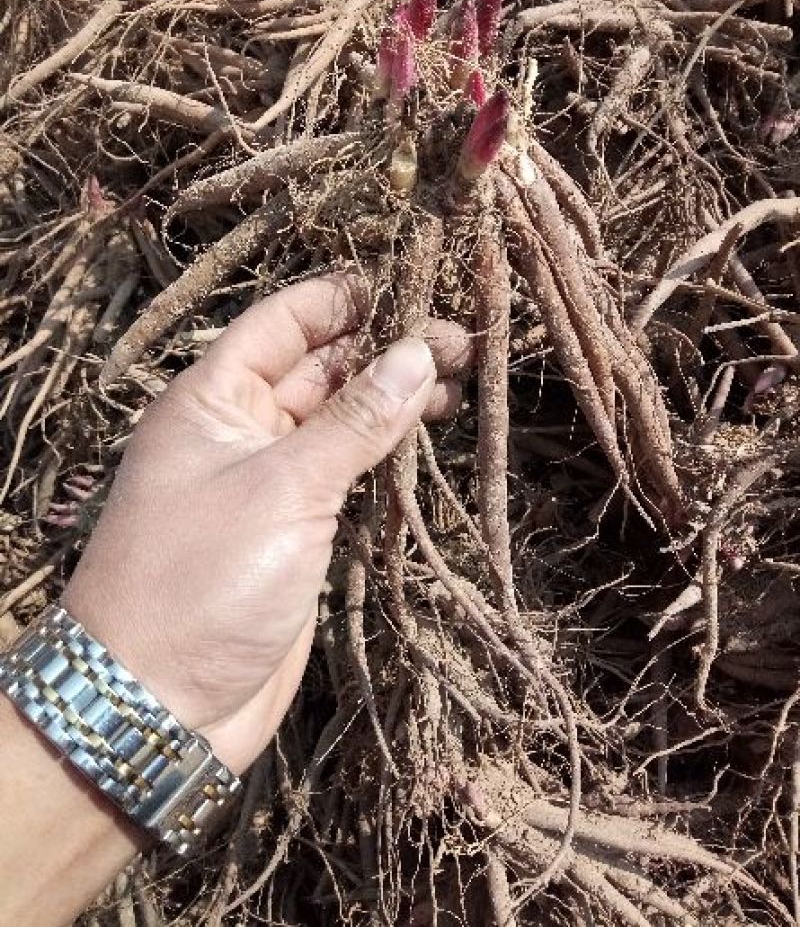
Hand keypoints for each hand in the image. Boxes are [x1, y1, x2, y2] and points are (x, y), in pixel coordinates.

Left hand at [63, 273, 470, 773]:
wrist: (160, 704)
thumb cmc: (202, 581)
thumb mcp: (282, 489)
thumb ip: (354, 421)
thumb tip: (418, 351)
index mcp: (213, 397)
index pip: (284, 321)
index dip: (347, 298)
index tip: (416, 281)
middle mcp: (240, 427)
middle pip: (320, 366)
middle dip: (386, 347)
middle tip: (464, 338)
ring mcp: (270, 478)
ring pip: (339, 418)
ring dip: (395, 397)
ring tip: (463, 380)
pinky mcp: (298, 526)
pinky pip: (346, 470)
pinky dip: (386, 450)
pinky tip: (430, 431)